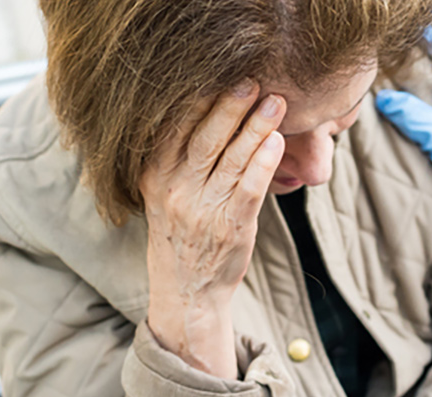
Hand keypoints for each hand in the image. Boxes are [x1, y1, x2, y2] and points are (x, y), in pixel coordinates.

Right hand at [139, 78, 285, 378]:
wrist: (187, 291)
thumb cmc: (181, 232)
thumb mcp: (162, 191)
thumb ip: (175, 155)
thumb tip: (202, 107)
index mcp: (154, 174)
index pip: (174, 127)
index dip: (196, 99)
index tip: (216, 71)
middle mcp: (175, 189)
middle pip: (205, 138)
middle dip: (229, 106)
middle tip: (251, 78)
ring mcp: (203, 209)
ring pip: (232, 159)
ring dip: (256, 127)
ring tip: (276, 102)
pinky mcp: (232, 226)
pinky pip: (249, 188)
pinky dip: (263, 163)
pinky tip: (277, 142)